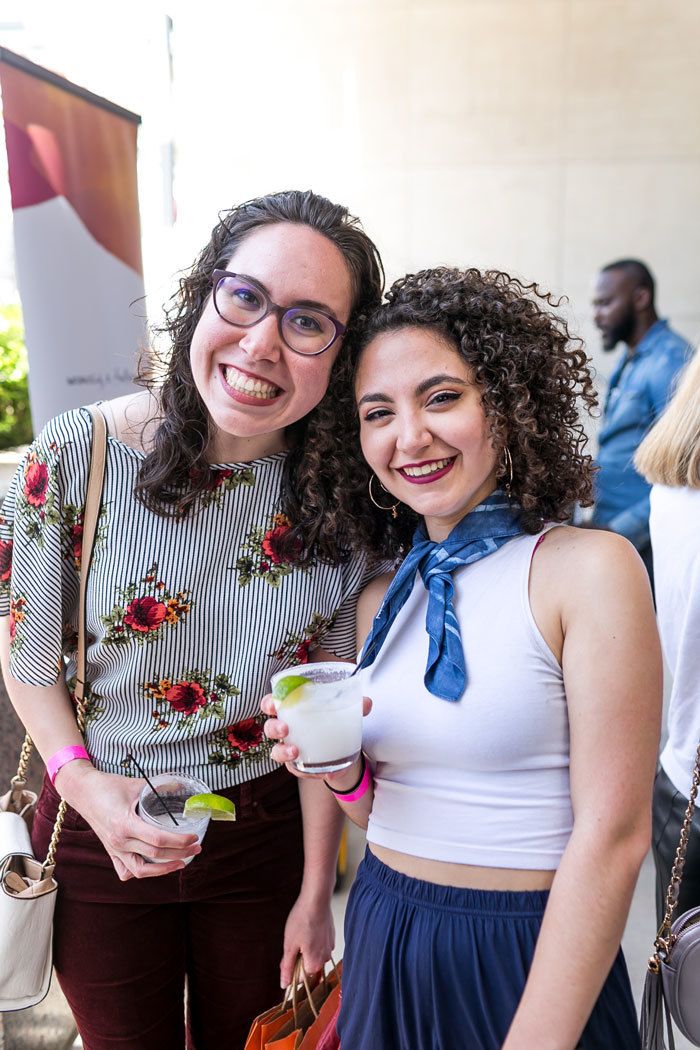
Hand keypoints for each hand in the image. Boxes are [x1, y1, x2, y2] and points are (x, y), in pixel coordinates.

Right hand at [55, 763, 201, 879]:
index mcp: (125, 824)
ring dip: (164, 870)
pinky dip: (141, 872)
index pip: (158, 840)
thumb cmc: (108, 785)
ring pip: (141, 870)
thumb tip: (182, 787)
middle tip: (196, 848)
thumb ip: (160, 787)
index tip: (194, 837)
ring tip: (181, 862)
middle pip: (155, 855)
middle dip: (180, 853)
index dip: (179, 841)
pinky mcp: (111, 852)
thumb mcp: (136, 784)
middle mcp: (119, 841)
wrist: (83, 791)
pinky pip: (126, 871)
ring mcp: (114, 849)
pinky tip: (154, 867)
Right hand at [261, 693, 372, 778]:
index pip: (272, 703)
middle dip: (273, 727)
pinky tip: (321, 772)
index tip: (273, 704)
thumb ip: (356, 705)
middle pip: (269, 727)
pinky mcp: (298, 766)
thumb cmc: (334, 722)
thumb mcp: (346, 712)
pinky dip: (307, 771)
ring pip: (276, 751)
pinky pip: (296, 770)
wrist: (342, 749)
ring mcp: (290, 748)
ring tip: (296, 751)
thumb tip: (366, 702)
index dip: (268, 702)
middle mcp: (287, 729)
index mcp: (293, 709)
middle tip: (285, 729)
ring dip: (282, 752)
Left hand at [280, 889, 334, 987]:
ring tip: (301, 934)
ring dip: (306, 949)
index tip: (287, 956)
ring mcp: (330, 947)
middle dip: (299, 959)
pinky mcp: (331, 937)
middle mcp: (325, 958)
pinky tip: (308, 929)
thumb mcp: (289, 945)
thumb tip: (284, 985)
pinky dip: (313, 941)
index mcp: (315, 963)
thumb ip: (287, 967)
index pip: (301, 979)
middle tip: (293, 942)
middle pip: (308, 967)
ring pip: (314, 956)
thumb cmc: (302, 920)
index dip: (291, 969)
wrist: (316, 899)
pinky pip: (320, 945)